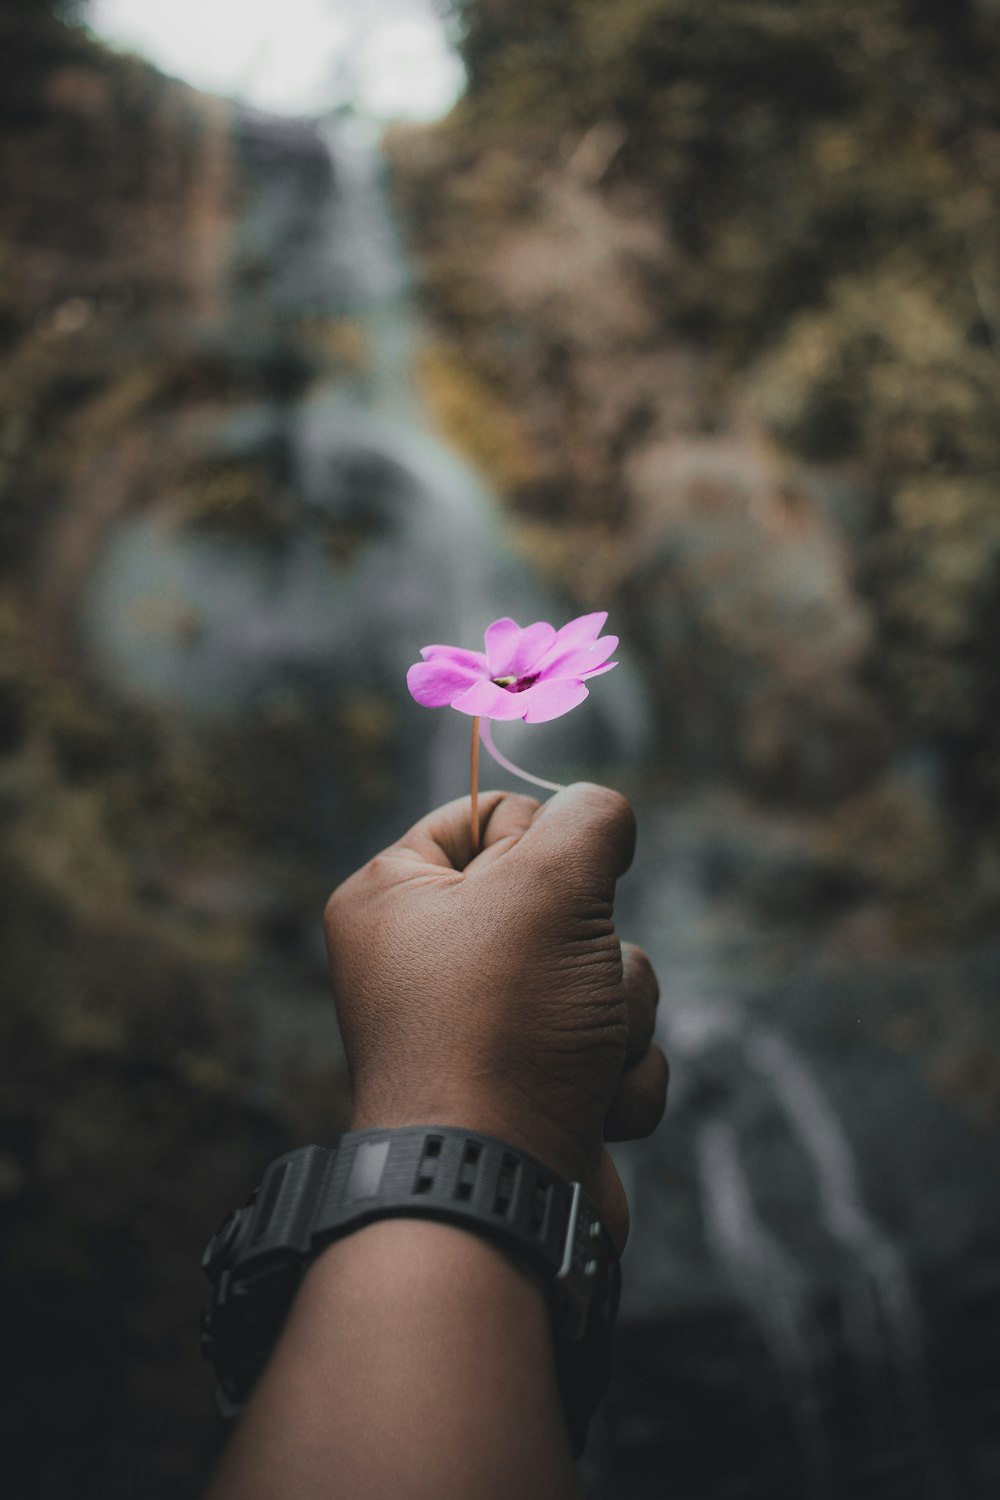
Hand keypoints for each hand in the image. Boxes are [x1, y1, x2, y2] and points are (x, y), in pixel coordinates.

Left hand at [323, 784, 667, 1248]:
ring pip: (604, 973)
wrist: (497, 1190)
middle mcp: (428, 961)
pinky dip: (618, 1076)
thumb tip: (602, 818)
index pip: (489, 815)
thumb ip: (588, 820)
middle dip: (594, 947)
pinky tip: (589, 1108)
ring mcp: (484, 1031)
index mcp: (394, 897)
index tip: (544, 889)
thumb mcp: (549, 885)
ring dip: (617, 1014)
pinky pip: (612, 1045)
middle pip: (562, 899)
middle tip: (562, 982)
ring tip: (576, 1056)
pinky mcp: (536, 1089)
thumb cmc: (503, 1026)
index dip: (538, 846)